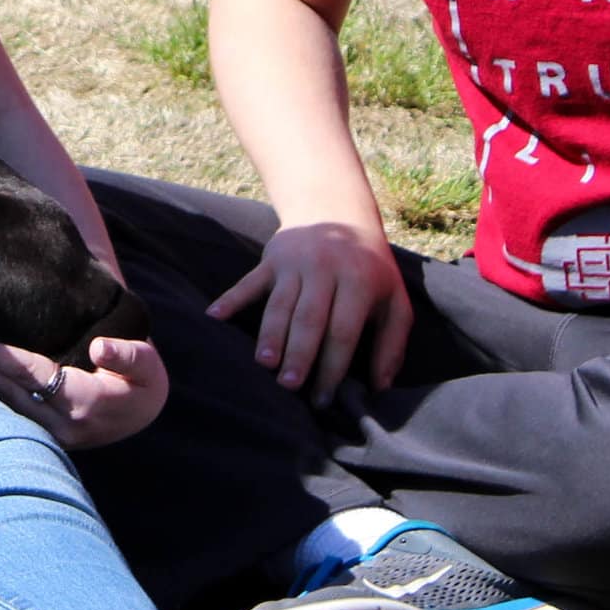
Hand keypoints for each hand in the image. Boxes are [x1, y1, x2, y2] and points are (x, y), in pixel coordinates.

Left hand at [0, 335, 166, 447]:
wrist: (143, 415)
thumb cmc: (141, 384)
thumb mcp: (147, 367)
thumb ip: (128, 356)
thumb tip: (102, 349)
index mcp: (83, 402)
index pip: (29, 374)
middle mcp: (62, 424)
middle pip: (6, 394)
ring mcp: (51, 436)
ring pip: (1, 409)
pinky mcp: (43, 439)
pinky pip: (5, 418)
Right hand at [208, 220, 411, 404]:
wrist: (338, 212)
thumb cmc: (370, 268)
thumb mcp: (395, 299)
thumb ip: (392, 343)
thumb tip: (381, 388)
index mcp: (359, 282)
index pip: (342, 331)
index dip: (332, 367)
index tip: (322, 398)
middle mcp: (325, 269)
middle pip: (308, 318)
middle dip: (298, 354)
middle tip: (289, 386)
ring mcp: (295, 263)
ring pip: (278, 304)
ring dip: (270, 334)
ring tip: (264, 363)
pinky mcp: (271, 258)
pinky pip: (249, 281)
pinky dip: (231, 298)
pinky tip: (215, 316)